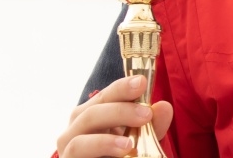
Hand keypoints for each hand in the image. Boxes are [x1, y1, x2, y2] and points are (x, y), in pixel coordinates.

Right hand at [56, 75, 173, 157]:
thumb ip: (151, 126)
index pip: (105, 96)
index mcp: (91, 115)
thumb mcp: (139, 140)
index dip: (121, 87)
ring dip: (106, 138)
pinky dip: (101, 147)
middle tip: (146, 113)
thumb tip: (165, 107)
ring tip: (130, 144)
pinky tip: (122, 151)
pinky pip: (77, 151)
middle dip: (120, 110)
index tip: (141, 82)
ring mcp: (68, 148)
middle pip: (91, 112)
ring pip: (81, 135)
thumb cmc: (118, 154)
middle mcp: (75, 129)